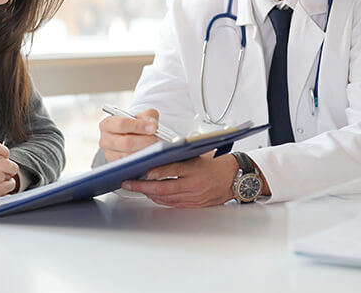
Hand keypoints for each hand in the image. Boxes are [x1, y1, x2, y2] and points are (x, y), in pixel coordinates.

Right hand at [99, 108, 159, 161]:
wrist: (131, 136)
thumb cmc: (136, 125)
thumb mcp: (142, 116)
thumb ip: (148, 117)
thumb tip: (154, 126)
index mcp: (107, 124)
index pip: (122, 124)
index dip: (139, 126)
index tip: (154, 128)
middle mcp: (105, 140)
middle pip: (126, 143)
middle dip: (145, 141)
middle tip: (159, 139)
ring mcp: (109, 155)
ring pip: (129, 156)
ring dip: (146, 152)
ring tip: (158, 147)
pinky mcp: (117, 165)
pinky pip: (131, 165)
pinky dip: (143, 160)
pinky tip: (152, 155)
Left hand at [120, 152, 238, 207]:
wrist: (232, 178)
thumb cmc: (214, 164)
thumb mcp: (197, 155)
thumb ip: (178, 157)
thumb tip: (157, 157)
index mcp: (195, 169)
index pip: (172, 170)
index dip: (156, 171)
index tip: (143, 171)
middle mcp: (194, 185)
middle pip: (164, 188)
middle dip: (143, 186)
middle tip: (128, 182)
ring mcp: (193, 197)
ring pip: (166, 198)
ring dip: (148, 193)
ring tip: (135, 187)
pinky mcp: (193, 205)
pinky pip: (172, 204)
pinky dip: (159, 199)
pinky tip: (150, 194)